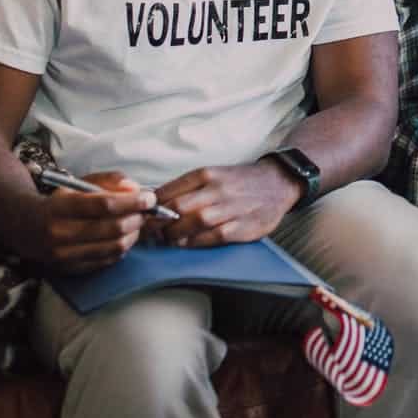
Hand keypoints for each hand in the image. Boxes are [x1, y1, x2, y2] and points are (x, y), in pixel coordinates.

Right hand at [31, 171, 155, 273]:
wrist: (23, 227)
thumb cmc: (59, 202)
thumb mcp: (78, 184)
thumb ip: (108, 180)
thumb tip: (135, 188)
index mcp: (61, 207)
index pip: (104, 205)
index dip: (132, 202)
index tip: (149, 198)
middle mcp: (60, 233)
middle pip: (112, 228)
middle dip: (137, 218)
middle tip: (145, 212)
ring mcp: (64, 255)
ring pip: (113, 247)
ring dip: (133, 235)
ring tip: (136, 224)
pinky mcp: (70, 270)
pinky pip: (107, 261)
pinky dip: (121, 249)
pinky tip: (122, 238)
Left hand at [156, 160, 300, 247]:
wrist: (277, 183)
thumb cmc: (238, 181)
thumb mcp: (213, 174)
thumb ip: (187, 187)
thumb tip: (155, 201)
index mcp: (206, 174)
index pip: (169, 190)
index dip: (150, 207)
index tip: (140, 215)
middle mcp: (217, 189)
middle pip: (178, 208)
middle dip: (158, 223)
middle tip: (148, 231)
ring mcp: (230, 208)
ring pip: (194, 222)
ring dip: (175, 234)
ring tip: (166, 239)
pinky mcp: (242, 226)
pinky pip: (213, 237)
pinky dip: (195, 242)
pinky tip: (185, 244)